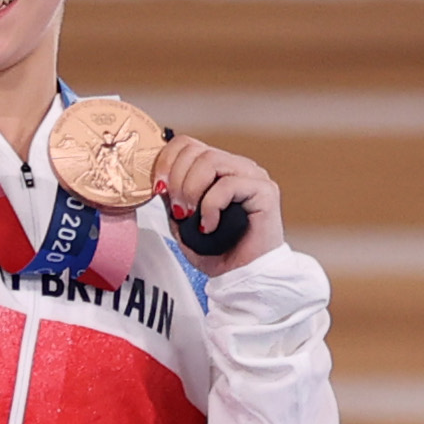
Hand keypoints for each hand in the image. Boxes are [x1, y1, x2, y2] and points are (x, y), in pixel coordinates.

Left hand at [160, 132, 284, 270]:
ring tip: (190, 216)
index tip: (158, 189)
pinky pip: (228, 184)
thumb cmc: (218, 252)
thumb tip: (159, 180)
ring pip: (211, 160)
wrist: (243, 278)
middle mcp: (236, 167)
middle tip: (177, 209)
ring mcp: (252, 176)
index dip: (166, 161)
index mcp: (219, 169)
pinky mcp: (265, 191)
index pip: (188, 144)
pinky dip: (211, 206)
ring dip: (191, 190)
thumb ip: (173, 197)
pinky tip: (211, 226)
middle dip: (176, 179)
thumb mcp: (182, 222)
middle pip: (196, 150)